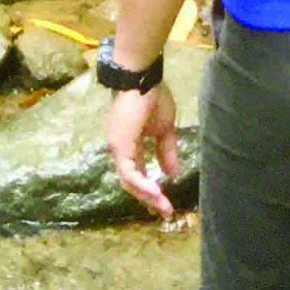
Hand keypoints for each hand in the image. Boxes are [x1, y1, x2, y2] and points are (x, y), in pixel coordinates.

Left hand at [107, 82, 181, 217]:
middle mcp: (119, 149)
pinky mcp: (120, 145)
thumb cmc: (152, 97)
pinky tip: (157, 191)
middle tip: (165, 211)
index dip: (150, 189)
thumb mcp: (164, 129)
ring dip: (147, 195)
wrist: (143, 77)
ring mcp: (117, 147)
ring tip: (164, 205)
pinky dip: (143, 184)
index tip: (165, 202)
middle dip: (149, 198)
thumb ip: (166, 151)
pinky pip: (130, 172)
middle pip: (131, 182)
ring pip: (129, 181)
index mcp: (128, 144)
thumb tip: (172, 174)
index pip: (137, 173)